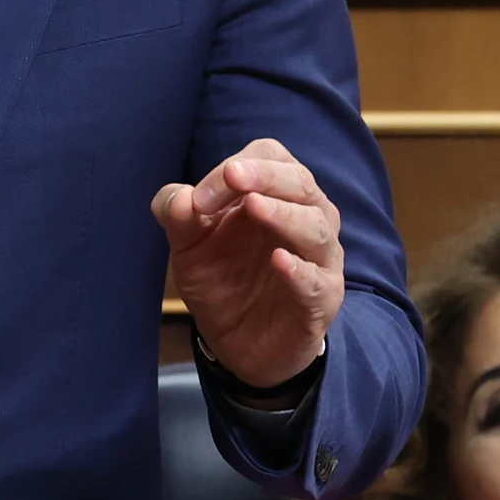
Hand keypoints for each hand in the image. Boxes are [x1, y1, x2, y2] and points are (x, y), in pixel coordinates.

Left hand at [153, 138, 343, 392]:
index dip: (241, 165)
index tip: (201, 195)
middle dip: (266, 176)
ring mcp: (319, 259)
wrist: (238, 342)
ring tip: (254, 206)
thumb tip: (179, 197)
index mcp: (276, 193)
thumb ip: (177, 215)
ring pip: (316, 226)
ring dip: (284, 213)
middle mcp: (307, 217)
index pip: (270, 157)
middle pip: (300, 182)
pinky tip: (278, 260)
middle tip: (233, 177)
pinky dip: (299, 269)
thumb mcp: (189, 245)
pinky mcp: (322, 300)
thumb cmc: (222, 278)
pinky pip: (316, 281)